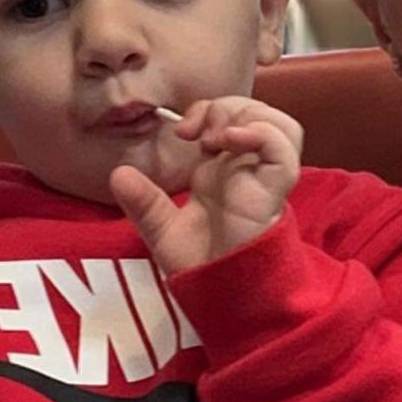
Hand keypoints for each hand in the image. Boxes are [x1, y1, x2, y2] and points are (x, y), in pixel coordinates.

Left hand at [109, 96, 303, 274]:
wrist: (220, 294)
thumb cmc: (202, 265)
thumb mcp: (163, 230)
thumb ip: (144, 203)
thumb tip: (118, 174)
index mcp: (225, 171)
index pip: (230, 119)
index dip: (208, 111)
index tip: (181, 131)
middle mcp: (249, 170)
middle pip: (257, 113)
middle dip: (227, 106)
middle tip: (197, 130)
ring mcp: (265, 178)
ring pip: (281, 125)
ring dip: (248, 115)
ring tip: (218, 135)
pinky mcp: (275, 190)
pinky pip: (284, 149)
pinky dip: (262, 132)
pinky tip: (232, 139)